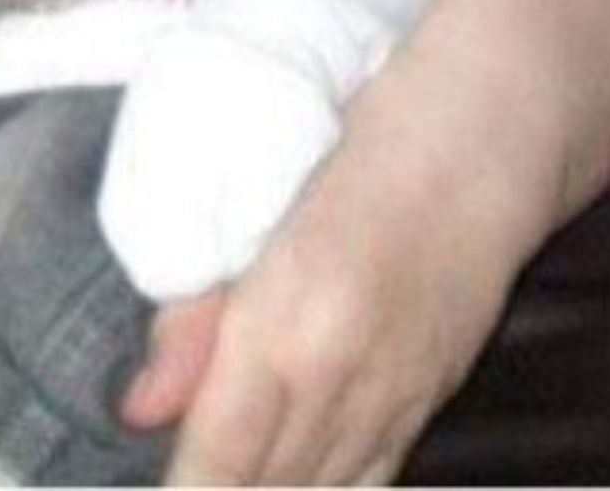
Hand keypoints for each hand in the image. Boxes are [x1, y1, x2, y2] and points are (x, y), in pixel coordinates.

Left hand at [116, 144, 516, 485]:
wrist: (468, 153)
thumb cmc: (347, 161)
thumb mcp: (249, 222)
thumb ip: (194, 321)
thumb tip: (141, 410)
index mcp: (285, 330)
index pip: (220, 457)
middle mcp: (342, 385)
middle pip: (267, 490)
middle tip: (184, 483)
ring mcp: (393, 404)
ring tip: (232, 481)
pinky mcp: (427, 405)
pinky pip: (371, 481)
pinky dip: (326, 489)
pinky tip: (296, 481)